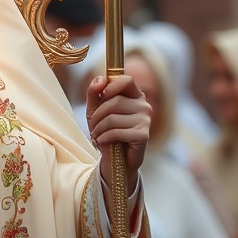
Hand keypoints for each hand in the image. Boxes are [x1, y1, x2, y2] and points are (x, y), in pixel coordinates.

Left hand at [86, 74, 150, 192]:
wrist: (115, 158)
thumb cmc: (106, 130)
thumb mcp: (95, 109)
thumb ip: (95, 92)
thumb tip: (101, 79)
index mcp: (134, 95)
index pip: (126, 80)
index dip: (111, 86)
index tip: (102, 96)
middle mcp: (144, 105)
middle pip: (114, 101)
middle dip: (97, 115)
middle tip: (92, 126)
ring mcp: (145, 120)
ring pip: (112, 118)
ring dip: (98, 128)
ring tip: (96, 135)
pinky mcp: (143, 135)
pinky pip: (116, 132)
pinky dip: (103, 138)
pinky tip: (101, 142)